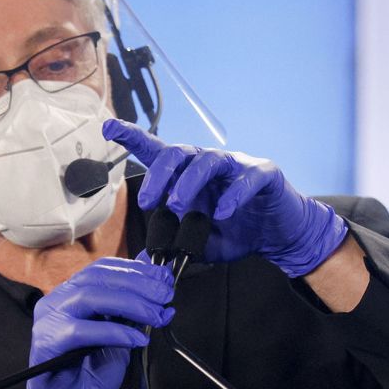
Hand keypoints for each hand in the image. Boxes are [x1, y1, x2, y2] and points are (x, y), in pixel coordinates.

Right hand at [7, 255, 175, 388]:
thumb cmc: (89, 374)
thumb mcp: (121, 334)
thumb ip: (134, 308)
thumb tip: (158, 281)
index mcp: (72, 294)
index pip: (103, 269)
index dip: (136, 270)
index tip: (164, 279)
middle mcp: (58, 301)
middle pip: (99, 277)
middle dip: (139, 284)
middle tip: (165, 296)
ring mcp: (49, 319)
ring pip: (91, 297)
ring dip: (131, 304)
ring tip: (155, 316)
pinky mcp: (47, 342)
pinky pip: (83, 330)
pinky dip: (115, 332)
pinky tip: (136, 339)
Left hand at [102, 119, 347, 277]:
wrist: (279, 236)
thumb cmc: (237, 233)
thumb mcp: (200, 244)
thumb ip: (175, 246)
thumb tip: (142, 260)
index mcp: (189, 177)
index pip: (158, 152)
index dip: (133, 137)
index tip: (108, 127)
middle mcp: (209, 165)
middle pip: (178, 153)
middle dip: (158, 175)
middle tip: (145, 203)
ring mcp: (236, 166)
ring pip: (207, 161)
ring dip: (188, 183)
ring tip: (177, 206)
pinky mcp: (264, 174)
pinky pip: (246, 178)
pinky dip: (233, 195)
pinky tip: (223, 213)